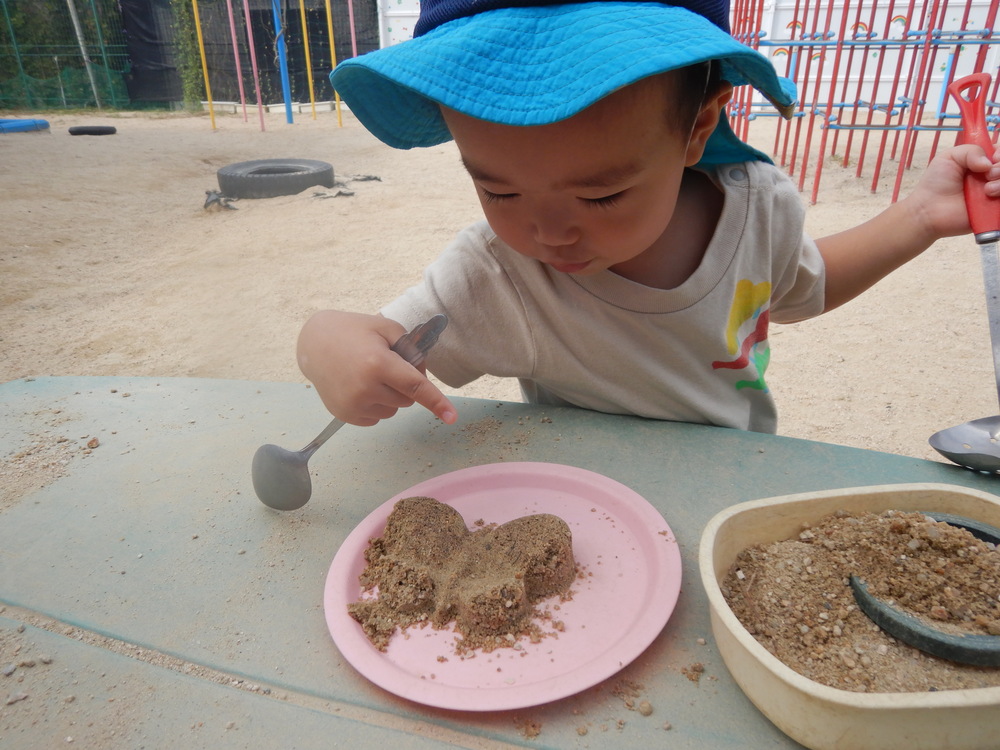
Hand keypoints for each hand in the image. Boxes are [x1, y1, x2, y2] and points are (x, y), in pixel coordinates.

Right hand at [297, 310, 457, 425]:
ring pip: (393, 410)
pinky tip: (360, 386)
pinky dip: (376, 404)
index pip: (415, 386)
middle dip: (405, 385)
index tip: (452, 417)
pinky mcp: (345, 415)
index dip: (437, 402)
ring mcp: (353, 405)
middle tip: (385, 364)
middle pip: (407, 400)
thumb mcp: (386, 328)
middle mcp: (365, 388)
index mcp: (378, 364)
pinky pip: (377, 417)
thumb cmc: (355, 331)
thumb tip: (423, 378)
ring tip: (369, 374)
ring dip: (390, 396)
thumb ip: (412, 350)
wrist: (314, 344)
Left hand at [901, 143, 999, 242]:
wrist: (928, 210)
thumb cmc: (935, 183)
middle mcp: (992, 177)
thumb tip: (989, 163)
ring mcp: (995, 194)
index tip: (993, 158)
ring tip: (986, 190)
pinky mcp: (994, 212)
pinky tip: (989, 197)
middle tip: (988, 174)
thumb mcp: (949, 157)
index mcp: (983, 162)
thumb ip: (971, 150)